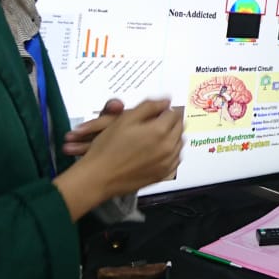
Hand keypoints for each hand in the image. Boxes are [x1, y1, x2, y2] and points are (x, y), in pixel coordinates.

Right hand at [55, 98, 182, 219]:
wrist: (99, 177)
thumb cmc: (108, 148)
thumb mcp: (125, 119)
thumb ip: (148, 107)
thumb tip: (166, 101)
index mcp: (160, 131)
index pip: (174, 114)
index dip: (166, 110)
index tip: (159, 111)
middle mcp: (167, 147)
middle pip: (180, 128)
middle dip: (172, 121)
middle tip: (160, 120)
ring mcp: (167, 163)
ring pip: (180, 144)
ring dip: (173, 136)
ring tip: (159, 134)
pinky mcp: (163, 175)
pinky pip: (175, 160)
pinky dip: (171, 152)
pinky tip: (160, 150)